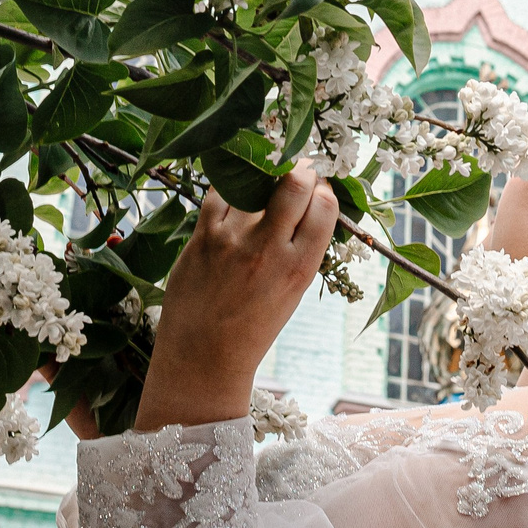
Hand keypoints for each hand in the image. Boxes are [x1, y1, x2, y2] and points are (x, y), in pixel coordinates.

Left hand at [133, 166, 338, 432]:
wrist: (202, 358)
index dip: (325, 190)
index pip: (325, 206)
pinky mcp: (202, 237)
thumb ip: (302, 249)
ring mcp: (232, 240)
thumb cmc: (253, 327)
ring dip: (266, 174)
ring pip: (256, 181)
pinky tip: (235, 192)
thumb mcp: (293, 292)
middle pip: (295, 183)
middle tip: (299, 170)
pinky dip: (231, 186)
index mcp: (299, 268)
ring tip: (265, 177)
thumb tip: (312, 202)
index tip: (320, 188)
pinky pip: (219, 193)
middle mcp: (268, 249)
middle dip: (302, 169)